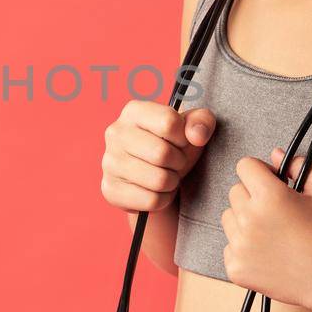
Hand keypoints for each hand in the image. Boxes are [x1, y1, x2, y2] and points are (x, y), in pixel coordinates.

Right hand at [100, 101, 218, 213]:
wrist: (157, 177)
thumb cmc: (174, 147)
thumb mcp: (192, 129)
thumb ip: (202, 121)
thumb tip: (197, 136)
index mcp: (133, 111)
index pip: (169, 122)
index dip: (183, 138)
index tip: (180, 141)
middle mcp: (115, 133)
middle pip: (162, 153)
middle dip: (178, 162)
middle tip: (175, 162)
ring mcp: (109, 162)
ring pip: (158, 180)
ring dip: (172, 182)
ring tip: (166, 175)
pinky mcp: (110, 190)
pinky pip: (150, 201)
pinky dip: (162, 200)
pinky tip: (156, 190)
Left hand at [220, 146, 311, 311]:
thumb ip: (300, 166)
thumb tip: (275, 154)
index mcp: (269, 196)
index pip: (244, 166)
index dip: (259, 170)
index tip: (272, 181)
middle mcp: (249, 219)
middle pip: (235, 191)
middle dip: (252, 194)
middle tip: (276, 210)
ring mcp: (240, 246)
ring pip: (229, 218)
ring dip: (244, 219)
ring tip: (272, 232)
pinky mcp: (236, 268)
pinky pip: (229, 246)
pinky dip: (244, 248)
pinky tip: (268, 253)